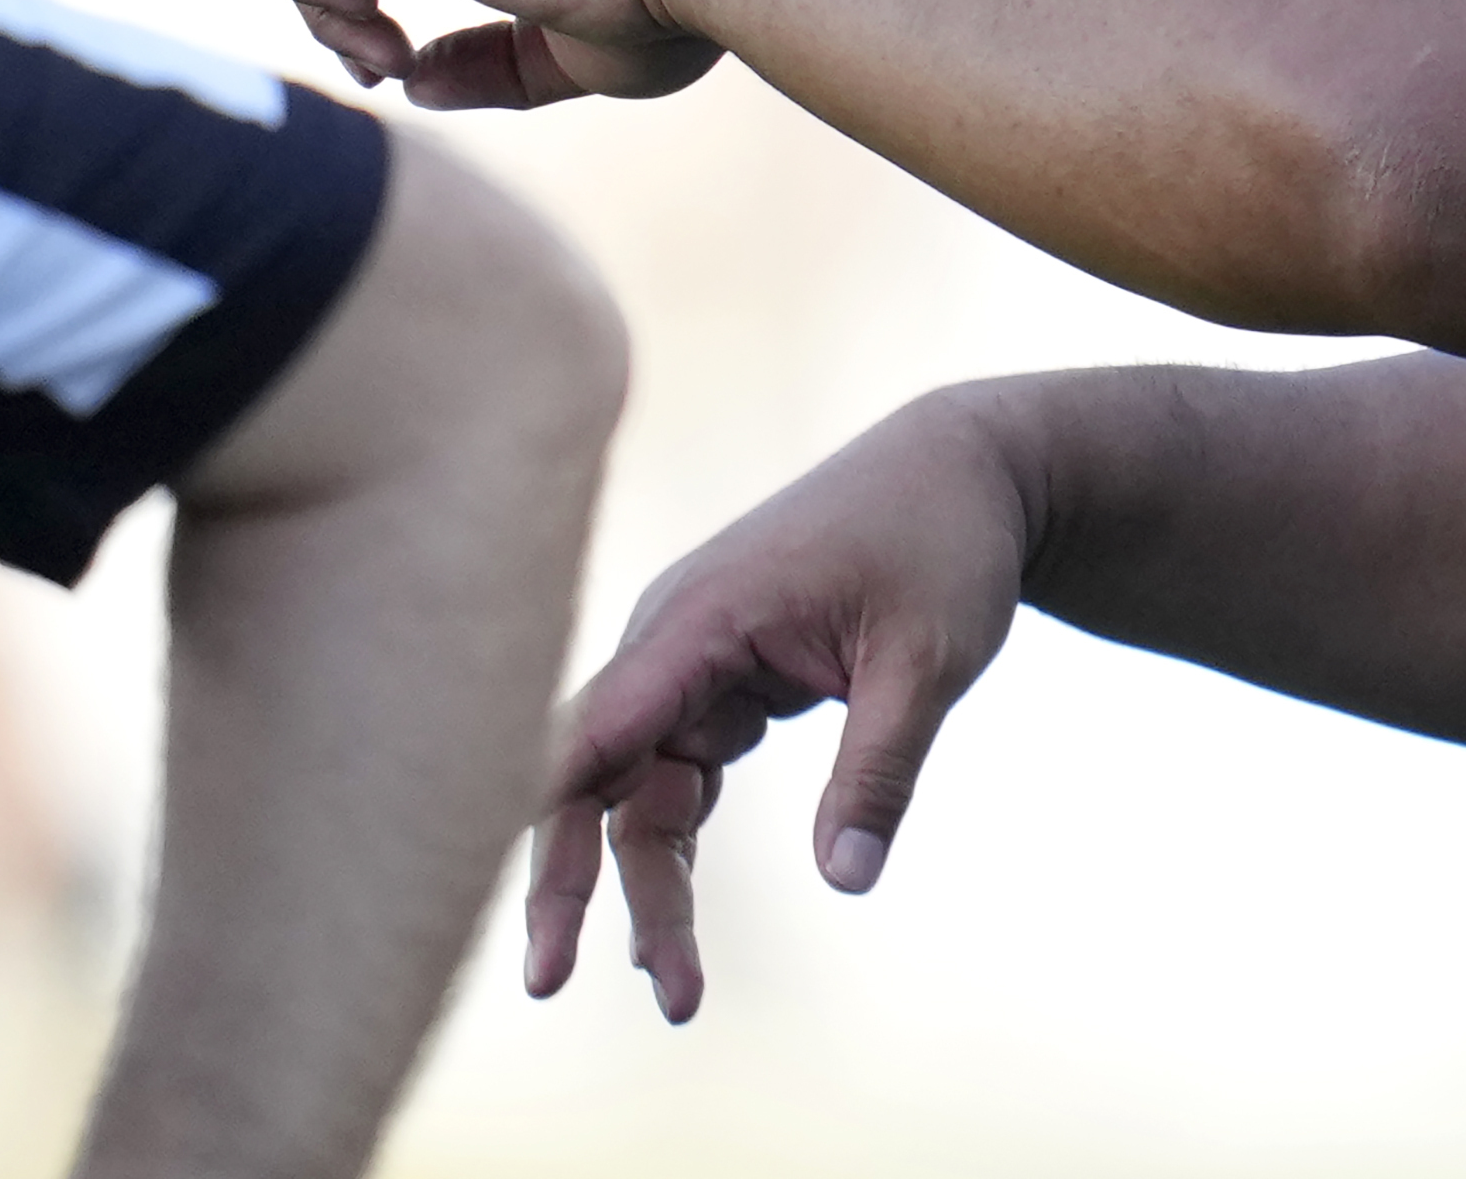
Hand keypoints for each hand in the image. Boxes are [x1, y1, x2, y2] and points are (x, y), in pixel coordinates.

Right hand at [525, 396, 1030, 1022]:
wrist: (970, 471)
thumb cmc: (944, 544)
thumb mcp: (928, 659)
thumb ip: (879, 769)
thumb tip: (849, 880)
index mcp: (702, 621)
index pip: (593, 725)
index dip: (538, 809)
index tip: (495, 880)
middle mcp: (674, 639)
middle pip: (595, 772)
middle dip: (570, 879)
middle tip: (549, 983)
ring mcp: (693, 659)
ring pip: (640, 789)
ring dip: (648, 885)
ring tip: (680, 994)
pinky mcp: (722, 676)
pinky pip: (677, 772)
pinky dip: (675, 842)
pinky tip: (672, 927)